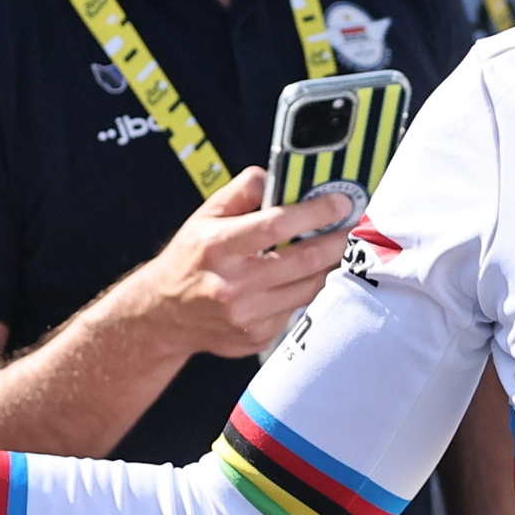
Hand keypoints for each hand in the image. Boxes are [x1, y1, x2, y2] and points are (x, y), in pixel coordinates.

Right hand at [110, 168, 355, 360]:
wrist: (162, 316)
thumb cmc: (188, 261)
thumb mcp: (203, 217)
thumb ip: (240, 192)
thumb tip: (275, 178)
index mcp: (218, 247)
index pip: (276, 226)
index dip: (314, 213)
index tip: (340, 203)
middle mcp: (232, 283)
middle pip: (302, 260)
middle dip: (336, 241)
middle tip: (352, 227)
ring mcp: (246, 315)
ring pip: (307, 288)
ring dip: (328, 267)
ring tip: (336, 249)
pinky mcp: (256, 336)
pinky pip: (295, 309)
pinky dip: (303, 291)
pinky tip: (300, 278)